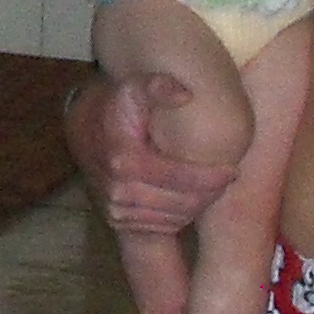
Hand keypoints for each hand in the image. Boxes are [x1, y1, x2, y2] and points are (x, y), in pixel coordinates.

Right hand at [67, 74, 237, 240]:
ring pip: (173, 220)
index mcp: (125, 161)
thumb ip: (158, 86)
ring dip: (196, 206)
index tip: (232, 170)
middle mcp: (118, 191)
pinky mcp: (117, 220)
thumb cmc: (114, 106)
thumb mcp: (133, 87)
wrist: (81, 129)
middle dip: (209, 194)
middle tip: (225, 179)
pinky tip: (189, 197)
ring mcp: (116, 209)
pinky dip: (179, 216)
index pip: (180, 180)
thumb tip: (185, 95)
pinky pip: (160, 227)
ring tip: (210, 187)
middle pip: (181, 205)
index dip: (211, 178)